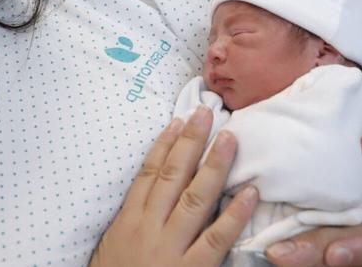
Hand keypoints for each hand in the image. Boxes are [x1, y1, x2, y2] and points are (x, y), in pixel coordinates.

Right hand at [90, 106, 257, 266]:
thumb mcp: (112, 249)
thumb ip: (131, 223)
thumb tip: (149, 196)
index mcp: (127, 222)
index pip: (148, 175)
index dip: (164, 145)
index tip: (178, 121)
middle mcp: (148, 229)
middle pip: (171, 176)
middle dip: (191, 142)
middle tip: (207, 112)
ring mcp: (169, 249)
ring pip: (194, 198)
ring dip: (214, 166)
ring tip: (230, 137)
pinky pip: (216, 239)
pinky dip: (234, 215)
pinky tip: (249, 193)